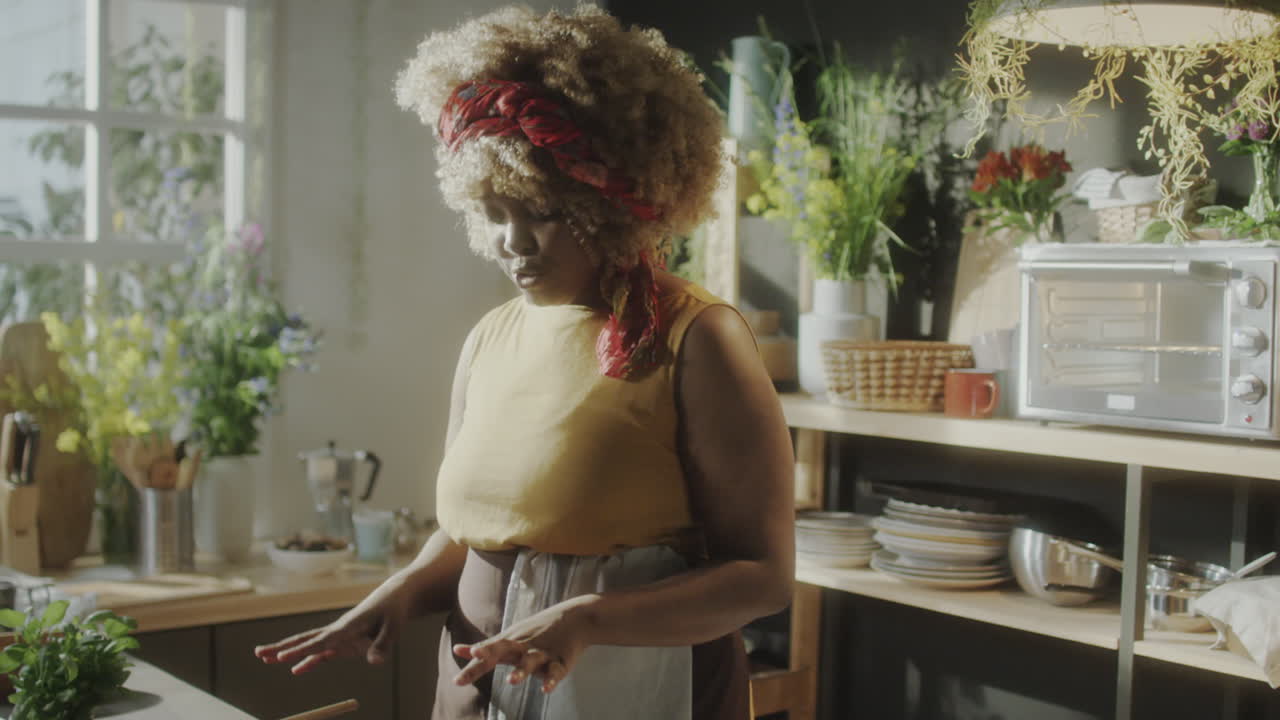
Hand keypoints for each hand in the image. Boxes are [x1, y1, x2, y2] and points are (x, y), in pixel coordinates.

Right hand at [254, 583, 411, 673]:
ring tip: (264, 659)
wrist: (396, 597)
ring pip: (309, 645)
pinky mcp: (344, 641)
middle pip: (306, 640)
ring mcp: (340, 636)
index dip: (302, 651)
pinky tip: (296, 670)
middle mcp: (339, 630)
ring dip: (289, 652)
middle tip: (258, 653)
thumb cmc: (394, 610)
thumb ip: (383, 645)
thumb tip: (374, 663)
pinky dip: (308, 661)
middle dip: (282, 648)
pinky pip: (322, 652)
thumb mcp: (394, 627)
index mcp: (348, 626)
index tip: (281, 658)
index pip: (321, 641)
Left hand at [452, 595, 595, 693]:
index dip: (474, 658)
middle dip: (488, 654)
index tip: (460, 669)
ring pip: (530, 661)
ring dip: (521, 670)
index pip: (488, 651)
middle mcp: (523, 646)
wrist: (576, 618)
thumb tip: (457, 650)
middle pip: (503, 650)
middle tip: (476, 655)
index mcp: (510, 642)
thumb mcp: (510, 637)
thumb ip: (486, 648)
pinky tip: (546, 689)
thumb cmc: (537, 631)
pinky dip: (551, 680)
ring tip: (511, 681)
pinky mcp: (560, 661)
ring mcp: (542, 653)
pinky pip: (555, 671)